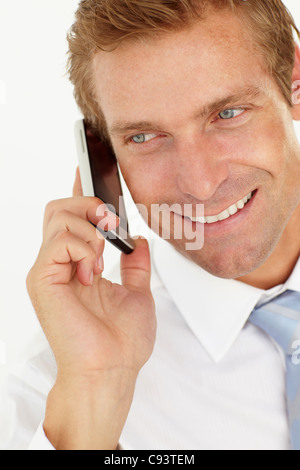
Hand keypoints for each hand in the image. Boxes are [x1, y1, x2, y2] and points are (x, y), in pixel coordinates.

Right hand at [26, 168, 155, 448]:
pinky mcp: (42, 278)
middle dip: (89, 205)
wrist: (112, 370)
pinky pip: (60, 239)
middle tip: (110, 225)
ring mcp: (48, 269)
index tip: (90, 168)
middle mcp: (59, 263)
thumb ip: (135, 264)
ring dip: (90, 228)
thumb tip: (138, 240)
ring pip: (58, 214)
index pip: (74, 217)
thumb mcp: (137, 293)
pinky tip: (93, 269)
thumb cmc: (121, 340)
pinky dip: (84, 246)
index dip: (81, 190)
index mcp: (79, 263)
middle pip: (59, 206)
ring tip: (103, 256)